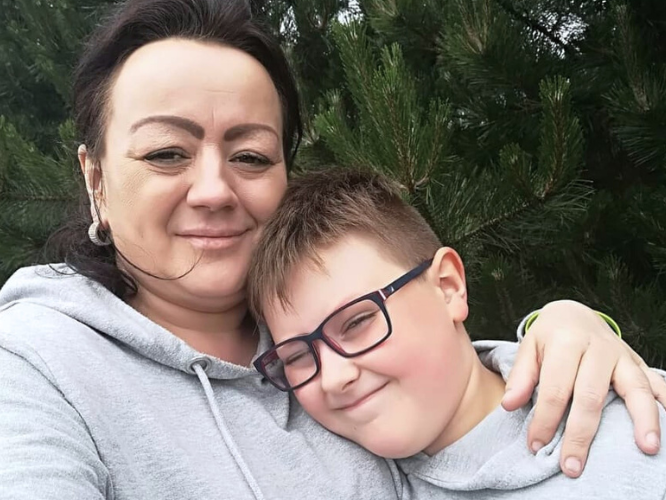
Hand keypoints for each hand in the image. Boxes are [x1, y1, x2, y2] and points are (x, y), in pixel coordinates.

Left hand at [502, 300, 665, 477]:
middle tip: (572, 466)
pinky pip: (657, 383)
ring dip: (642, 419)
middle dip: (580, 434)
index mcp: (566, 342)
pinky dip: (664, 403)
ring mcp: (622, 356)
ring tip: (646, 448)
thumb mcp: (529, 347)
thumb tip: (509, 405)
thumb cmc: (550, 337)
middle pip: (591, 395)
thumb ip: (521, 376)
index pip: (555, 388)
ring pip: (635, 388)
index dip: (545, 419)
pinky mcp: (638, 363)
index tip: (536, 445)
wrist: (575, 313)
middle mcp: (597, 348)